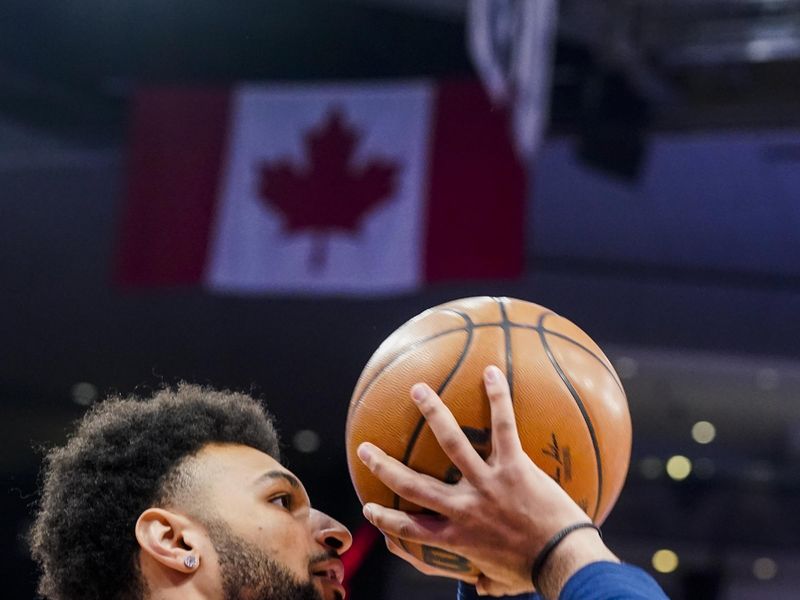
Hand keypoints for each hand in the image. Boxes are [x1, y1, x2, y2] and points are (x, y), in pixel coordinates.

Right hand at [357, 365, 615, 596]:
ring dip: (433, 413)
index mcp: (456, 535)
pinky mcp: (515, 466)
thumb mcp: (501, 581)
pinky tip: (492, 372)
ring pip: (452, 443)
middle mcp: (463, 507)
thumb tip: (484, 589)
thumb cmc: (535, 572)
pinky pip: (503, 427)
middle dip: (385, 465)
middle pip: (413, 484)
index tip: (369, 506)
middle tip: (365, 448)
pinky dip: (498, 398)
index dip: (385, 518)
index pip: (409, 527)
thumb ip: (487, 580)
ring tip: (418, 390)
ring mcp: (487, 483)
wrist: (563, 561)